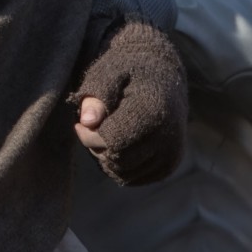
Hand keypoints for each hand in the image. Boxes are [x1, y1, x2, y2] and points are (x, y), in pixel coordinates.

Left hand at [69, 20, 188, 185]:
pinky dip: (118, 165)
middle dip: (97, 147)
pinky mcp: (168, 166)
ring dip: (107, 158)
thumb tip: (87, 121)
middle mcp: (168, 137)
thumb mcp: (107, 74)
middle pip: (117, 161)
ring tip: (106, 132)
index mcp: (153, 112)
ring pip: (123, 174)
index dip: (88, 135)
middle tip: (93, 127)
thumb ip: (95, 96)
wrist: (161, 78)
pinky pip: (132, 178)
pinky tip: (117, 143)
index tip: (80, 121)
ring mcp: (171, 155)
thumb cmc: (127, 73)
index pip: (112, 142)